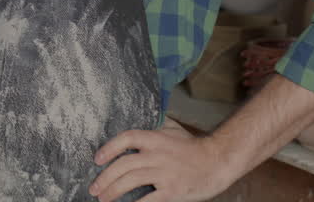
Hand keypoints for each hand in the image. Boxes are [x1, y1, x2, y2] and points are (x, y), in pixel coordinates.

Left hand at [89, 122, 233, 201]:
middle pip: (124, 165)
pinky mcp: (173, 191)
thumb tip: (136, 119)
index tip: (97, 159)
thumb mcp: (173, 130)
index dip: (109, 148)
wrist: (218, 162)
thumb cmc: (193, 147)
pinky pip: (148, 200)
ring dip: (113, 192)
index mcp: (156, 139)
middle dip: (105, 178)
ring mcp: (165, 174)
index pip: (127, 138)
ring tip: (102, 199)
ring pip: (131, 182)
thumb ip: (154, 126)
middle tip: (94, 188)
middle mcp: (158, 155)